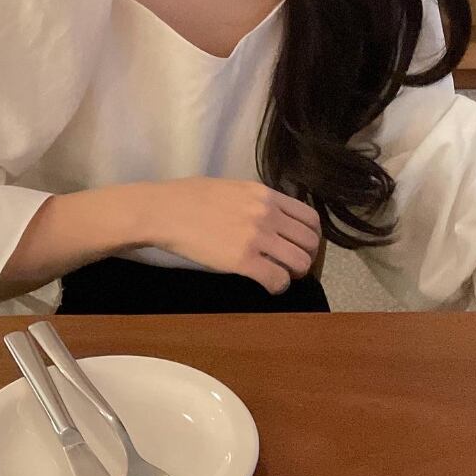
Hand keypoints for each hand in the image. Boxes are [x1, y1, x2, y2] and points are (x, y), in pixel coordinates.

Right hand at [145, 178, 321, 294]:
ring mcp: (257, 237)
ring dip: (294, 274)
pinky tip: (267, 285)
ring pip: (299, 263)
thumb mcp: (233, 188)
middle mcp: (267, 214)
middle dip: (305, 257)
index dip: (310, 237)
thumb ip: (256, 201)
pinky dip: (277, 287)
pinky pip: (277, 280)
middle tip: (291, 266)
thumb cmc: (190, 197)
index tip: (300, 246)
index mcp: (265, 194)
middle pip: (309, 242)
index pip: (309, 217)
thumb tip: (270, 215)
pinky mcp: (243, 260)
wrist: (165, 210)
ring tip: (280, 276)